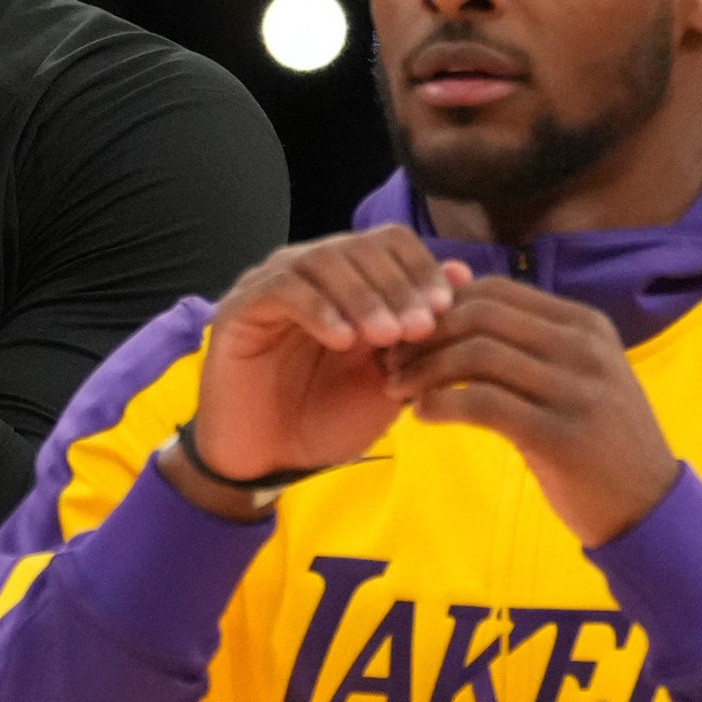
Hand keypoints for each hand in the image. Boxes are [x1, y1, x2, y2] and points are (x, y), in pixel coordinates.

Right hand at [171, 228, 468, 518]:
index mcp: (349, 280)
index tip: (447, 308)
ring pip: (323, 261)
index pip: (390, 242)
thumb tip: (461, 275)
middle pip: (360, 246)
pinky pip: (283, 290)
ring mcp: (272, 284)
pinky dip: (318, 310)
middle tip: (419, 327)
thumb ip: (420, 332)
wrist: (271, 459)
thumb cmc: (329, 416)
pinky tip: (342, 340)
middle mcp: (311, 272)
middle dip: (398, 285)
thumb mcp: (389, 377)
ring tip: (387, 336)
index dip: (421, 269)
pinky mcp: (240, 308)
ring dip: (362, 296)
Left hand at [382, 278, 678, 546]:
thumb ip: (521, 341)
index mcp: (584, 324)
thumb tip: (455, 295)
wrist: (648, 505)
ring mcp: (575, 390)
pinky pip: (482, 404)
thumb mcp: (572, 376)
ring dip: (424, 370)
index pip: (495, 291)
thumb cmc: (597, 438)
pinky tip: (423, 416)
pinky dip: (440, 405)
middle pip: (479, 315)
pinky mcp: (559, 436)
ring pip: (476, 355)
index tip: (410, 335)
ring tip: (401, 390)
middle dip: (425, 335)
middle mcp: (583, 348)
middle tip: (394, 362)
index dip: (440, 307)